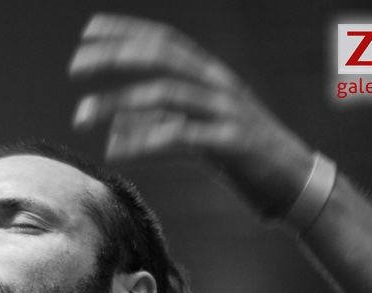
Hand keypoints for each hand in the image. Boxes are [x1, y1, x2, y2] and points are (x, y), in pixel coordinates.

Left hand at [69, 13, 315, 217]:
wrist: (295, 183)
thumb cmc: (242, 155)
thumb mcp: (196, 134)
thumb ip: (157, 126)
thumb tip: (113, 130)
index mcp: (211, 76)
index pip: (164, 42)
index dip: (126, 31)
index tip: (89, 30)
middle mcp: (218, 85)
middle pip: (161, 58)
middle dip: (115, 56)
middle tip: (75, 65)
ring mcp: (227, 111)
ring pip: (166, 94)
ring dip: (119, 102)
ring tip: (82, 114)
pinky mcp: (231, 142)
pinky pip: (181, 136)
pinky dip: (145, 140)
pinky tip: (116, 149)